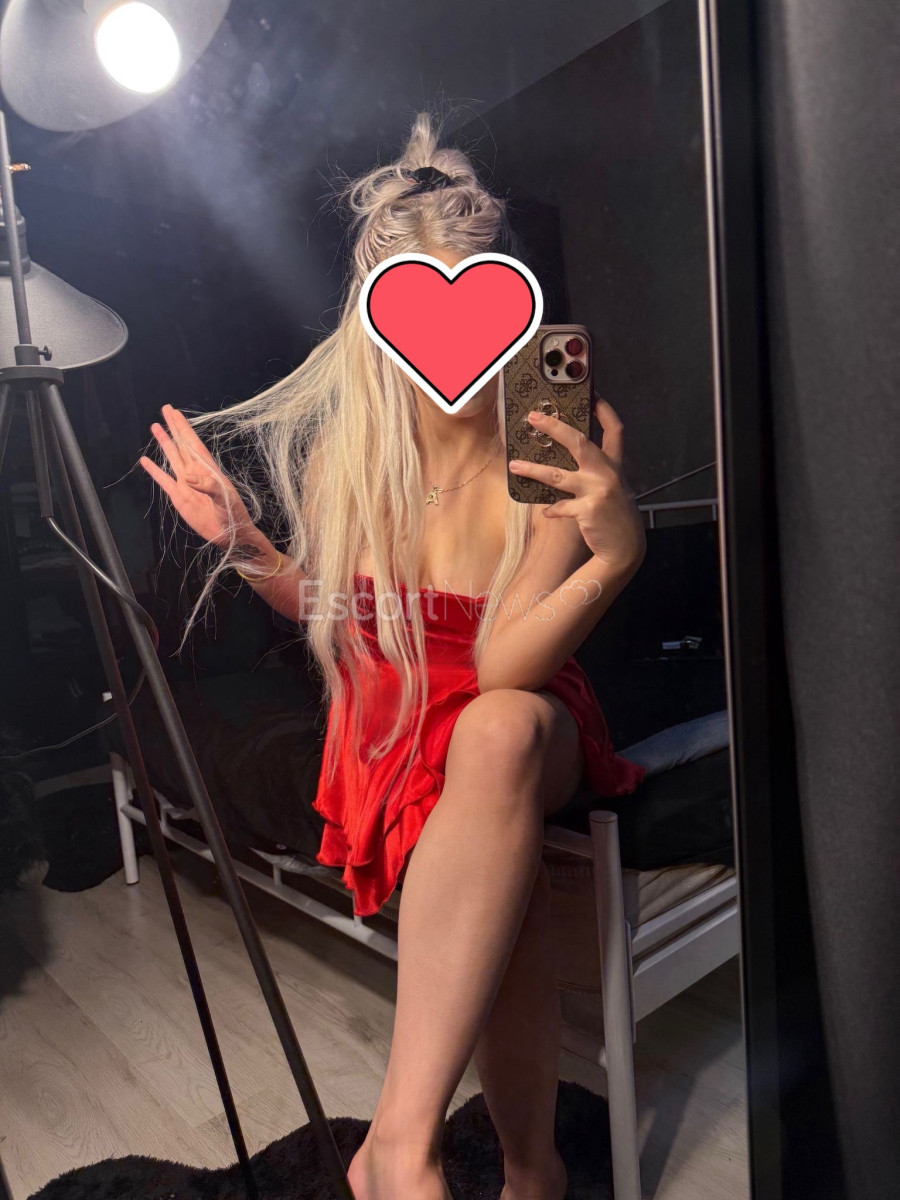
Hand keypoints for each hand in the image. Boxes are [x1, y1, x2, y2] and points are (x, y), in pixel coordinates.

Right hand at [139, 404, 254, 547]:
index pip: (193, 443)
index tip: (175, 413)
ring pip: (172, 457)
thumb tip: (188, 476)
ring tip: (155, 427)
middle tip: (165, 409)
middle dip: (174, 427)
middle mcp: (195, 472)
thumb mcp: (224, 499)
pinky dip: (154, 471)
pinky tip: (145, 461)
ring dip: (164, 443)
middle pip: (181, 444)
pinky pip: (163, 480)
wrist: (229, 533)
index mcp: (208, 469)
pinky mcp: (178, 497)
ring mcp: (185, 484)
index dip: (184, 428)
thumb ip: (208, 486)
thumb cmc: (233, 514)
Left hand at [508, 397, 645, 570]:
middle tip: (533, 418)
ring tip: (514, 464)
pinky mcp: (587, 510)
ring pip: (557, 475)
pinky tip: (546, 511)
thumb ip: (597, 471)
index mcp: (615, 465)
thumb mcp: (613, 487)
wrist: (625, 548)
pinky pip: (560, 506)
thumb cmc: (614, 515)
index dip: (604, 410)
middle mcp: (607, 473)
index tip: (593, 394)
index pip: (614, 430)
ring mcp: (597, 491)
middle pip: (578, 442)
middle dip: (554, 427)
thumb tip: (565, 459)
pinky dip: (551, 509)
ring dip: (532, 469)